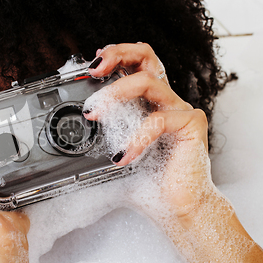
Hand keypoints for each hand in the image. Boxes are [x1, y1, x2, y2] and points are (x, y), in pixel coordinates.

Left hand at [85, 43, 211, 221]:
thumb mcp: (115, 153)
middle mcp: (165, 101)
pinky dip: (135, 137)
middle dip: (118, 53)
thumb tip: (72, 131)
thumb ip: (101, 137)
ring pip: (148, 82)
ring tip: (94, 114)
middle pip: (147, 56)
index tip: (90, 66)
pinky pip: (158, 120)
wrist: (177, 209)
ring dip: (115, 93)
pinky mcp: (191, 125)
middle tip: (94, 69)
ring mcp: (180, 110)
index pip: (135, 65)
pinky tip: (122, 156)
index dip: (114, 56)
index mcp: (148, 102)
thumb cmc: (148, 183)